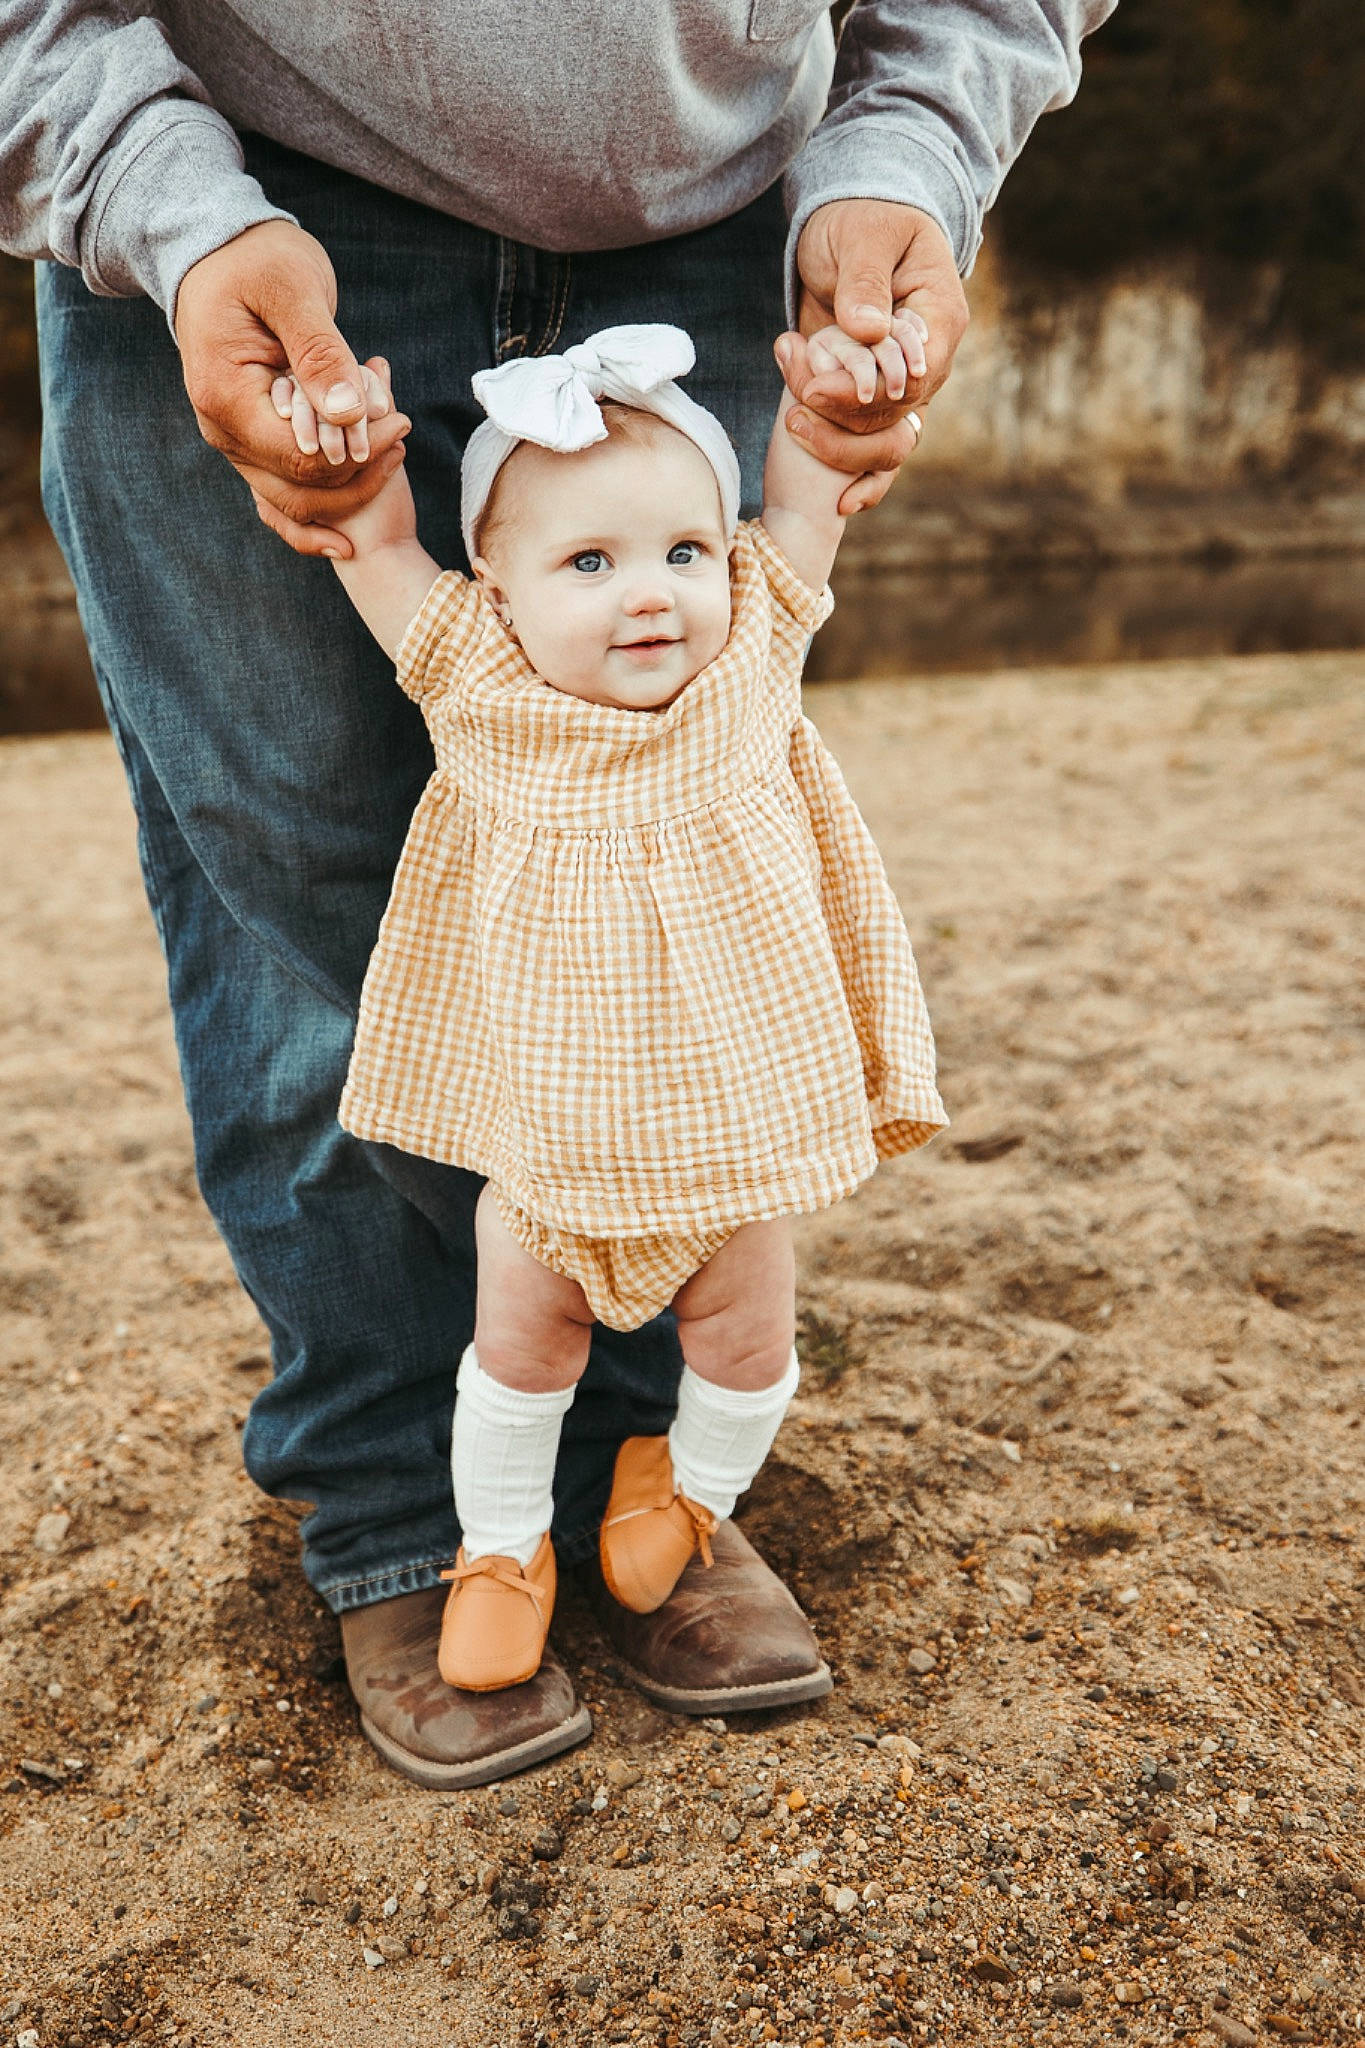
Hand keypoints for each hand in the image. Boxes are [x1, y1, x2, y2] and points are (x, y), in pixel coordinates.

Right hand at [175, 219, 411, 557]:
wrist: (216, 252)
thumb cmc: (256, 259)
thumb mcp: (293, 291)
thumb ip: (321, 353)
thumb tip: (350, 415)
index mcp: (227, 398)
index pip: (301, 457)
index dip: (357, 451)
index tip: (399, 418)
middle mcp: (223, 432)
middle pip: (300, 488)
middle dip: (360, 471)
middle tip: (403, 428)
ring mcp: (234, 442)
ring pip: (294, 500)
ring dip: (348, 487)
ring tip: (395, 448)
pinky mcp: (251, 442)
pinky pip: (281, 497)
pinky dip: (318, 515)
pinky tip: (349, 538)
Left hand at [790, 199, 969, 513]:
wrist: (856, 224)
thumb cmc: (864, 219)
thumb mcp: (863, 236)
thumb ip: (865, 281)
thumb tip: (867, 330)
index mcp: (939, 321)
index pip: (915, 378)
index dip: (868, 393)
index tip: (818, 390)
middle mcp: (930, 365)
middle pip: (894, 417)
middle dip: (840, 417)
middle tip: (792, 401)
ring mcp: (906, 390)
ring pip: (883, 442)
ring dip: (838, 444)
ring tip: (792, 422)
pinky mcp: (877, 402)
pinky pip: (878, 453)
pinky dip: (862, 481)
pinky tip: (841, 506)